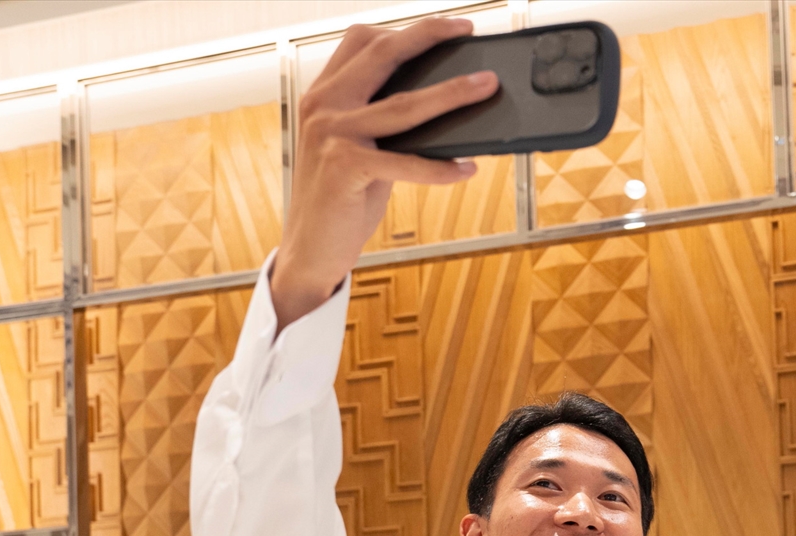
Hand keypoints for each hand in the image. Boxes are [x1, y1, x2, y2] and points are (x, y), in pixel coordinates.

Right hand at [272, 17, 497, 326]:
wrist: (309, 248)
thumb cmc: (340, 198)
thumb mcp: (358, 149)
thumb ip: (386, 123)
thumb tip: (443, 107)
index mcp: (323, 94)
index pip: (361, 42)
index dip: (404, 29)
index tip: (444, 27)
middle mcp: (324, 106)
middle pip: (382, 54)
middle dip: (428, 36)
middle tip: (465, 31)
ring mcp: (332, 135)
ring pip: (404, 104)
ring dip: (452, 93)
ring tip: (486, 86)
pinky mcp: (346, 168)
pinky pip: (407, 162)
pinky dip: (441, 167)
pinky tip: (466, 168)